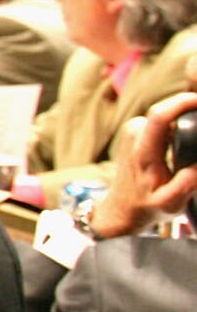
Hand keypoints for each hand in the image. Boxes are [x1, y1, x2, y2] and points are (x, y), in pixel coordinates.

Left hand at [93, 91, 196, 237]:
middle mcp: (134, 134)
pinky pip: (164, 119)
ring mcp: (134, 130)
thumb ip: (188, 183)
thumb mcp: (170, 203)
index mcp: (142, 150)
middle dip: (192, 108)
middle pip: (167, 109)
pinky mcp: (138, 130)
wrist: (122, 208)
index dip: (183, 103)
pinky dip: (180, 122)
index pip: (160, 116)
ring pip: (167, 113)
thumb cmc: (146, 206)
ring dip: (187, 116)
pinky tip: (192, 130)